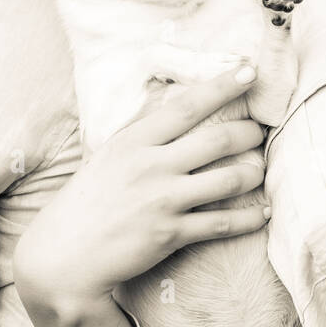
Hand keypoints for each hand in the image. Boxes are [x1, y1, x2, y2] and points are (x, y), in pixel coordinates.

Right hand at [14, 63, 268, 322]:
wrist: (62, 256)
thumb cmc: (88, 202)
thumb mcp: (110, 157)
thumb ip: (145, 139)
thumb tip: (181, 115)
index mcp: (134, 140)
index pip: (188, 105)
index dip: (223, 86)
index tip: (250, 71)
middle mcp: (151, 165)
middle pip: (218, 139)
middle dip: (249, 133)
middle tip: (262, 130)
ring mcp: (163, 199)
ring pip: (229, 179)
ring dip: (254, 172)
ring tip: (261, 169)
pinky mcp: (170, 233)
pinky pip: (223, 222)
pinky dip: (249, 217)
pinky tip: (263, 212)